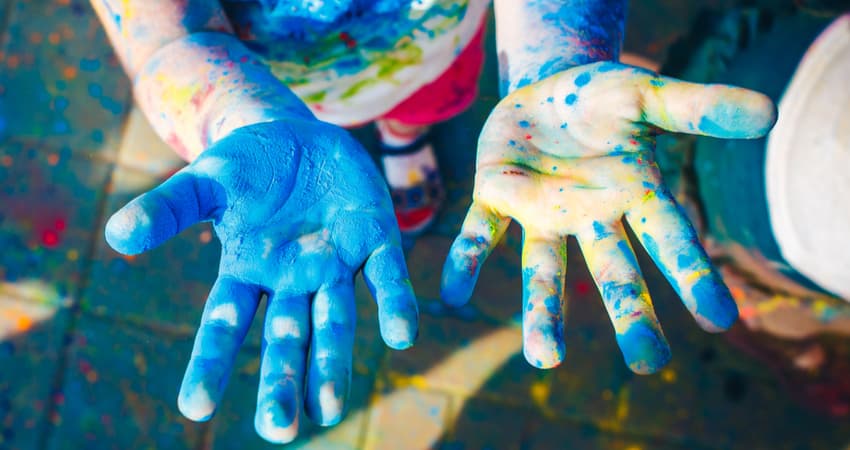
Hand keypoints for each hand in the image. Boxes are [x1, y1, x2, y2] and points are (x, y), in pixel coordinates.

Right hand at [105, 119, 418, 442]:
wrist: (300, 135)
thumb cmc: (246, 166)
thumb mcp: (205, 180)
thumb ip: (168, 207)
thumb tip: (117, 236)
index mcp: (246, 270)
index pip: (224, 323)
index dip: (210, 362)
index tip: (194, 408)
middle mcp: (291, 279)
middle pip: (285, 338)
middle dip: (282, 382)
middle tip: (280, 430)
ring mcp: (334, 263)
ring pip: (334, 321)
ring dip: (333, 362)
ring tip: (331, 406)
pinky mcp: (373, 239)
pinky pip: (386, 275)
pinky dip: (394, 303)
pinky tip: (402, 334)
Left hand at [441, 62, 775, 373]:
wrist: (548, 87)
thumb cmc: (605, 99)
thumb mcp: (648, 95)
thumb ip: (699, 107)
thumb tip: (770, 111)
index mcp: (633, 193)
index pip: (671, 239)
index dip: (693, 275)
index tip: (720, 320)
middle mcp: (590, 215)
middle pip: (614, 271)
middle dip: (630, 313)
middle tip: (648, 364)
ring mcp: (541, 212)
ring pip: (543, 268)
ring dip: (542, 311)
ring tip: (543, 357)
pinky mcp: (496, 195)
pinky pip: (480, 233)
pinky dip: (467, 262)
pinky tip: (453, 297)